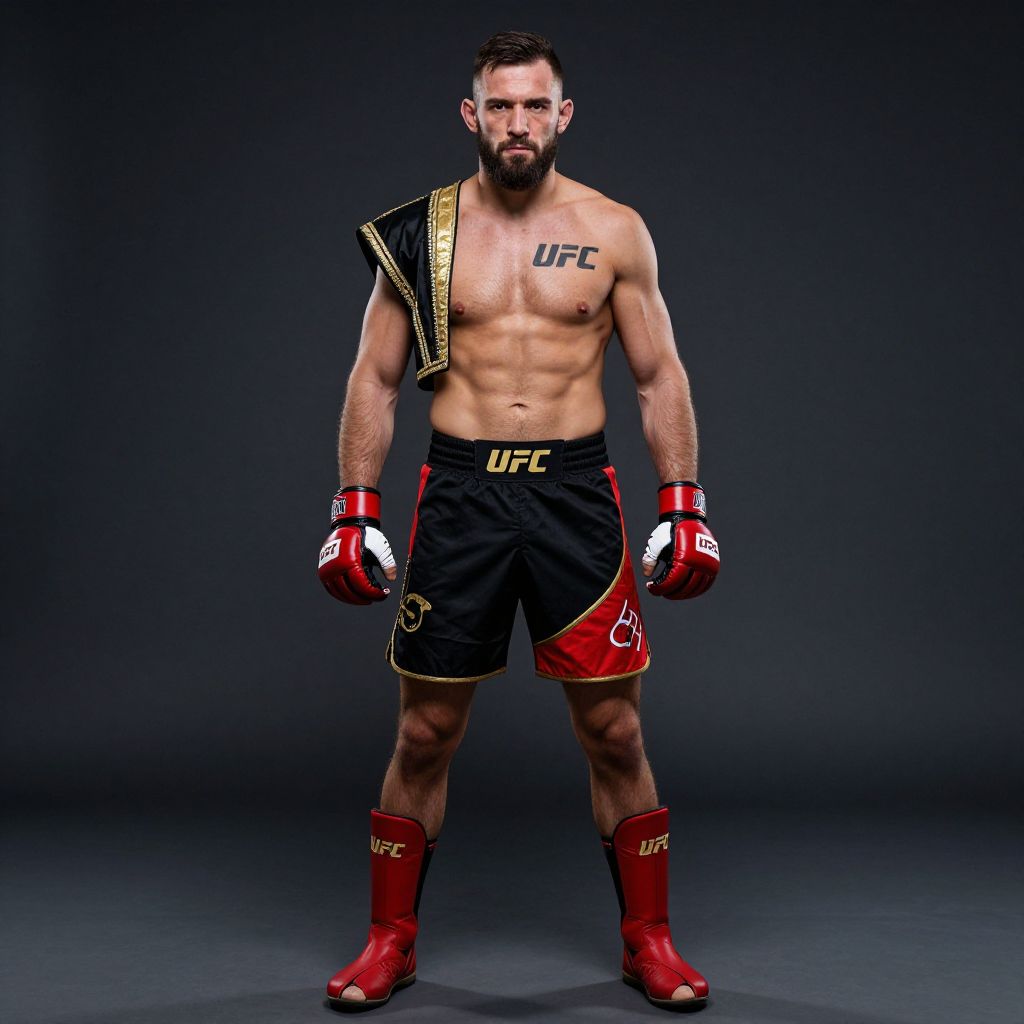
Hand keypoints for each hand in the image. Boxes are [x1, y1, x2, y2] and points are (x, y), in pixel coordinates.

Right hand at [317, 486, 396, 603]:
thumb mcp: (380, 547)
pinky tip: (354, 596)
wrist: (351, 524)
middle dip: (365, 598)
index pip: (361, 586)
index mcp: (348, 561)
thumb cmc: (366, 535)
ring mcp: (327, 570)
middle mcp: (335, 567)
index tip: (384, 594)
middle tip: (376, 597)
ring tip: (366, 598)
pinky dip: (342, 595)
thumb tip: (391, 579)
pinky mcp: (324, 571)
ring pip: (339, 593)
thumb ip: (387, 563)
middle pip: (350, 593)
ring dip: (353, 599)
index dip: (374, 594)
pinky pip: (332, 589)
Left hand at [641, 481, 719, 599]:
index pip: (673, 582)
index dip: (660, 588)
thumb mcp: (656, 543)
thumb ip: (650, 559)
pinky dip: (696, 591)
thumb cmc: (669, 531)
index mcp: (685, 557)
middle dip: (670, 592)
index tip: (651, 588)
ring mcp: (708, 565)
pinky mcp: (713, 565)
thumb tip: (647, 574)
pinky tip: (686, 591)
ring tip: (672, 592)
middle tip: (661, 592)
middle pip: (685, 588)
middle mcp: (699, 563)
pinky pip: (706, 584)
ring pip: (696, 589)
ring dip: (683, 594)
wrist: (686, 518)